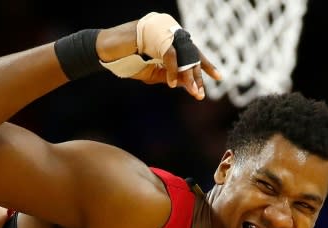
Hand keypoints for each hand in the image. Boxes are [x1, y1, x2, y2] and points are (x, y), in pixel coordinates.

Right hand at [99, 13, 220, 99]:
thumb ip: (167, 75)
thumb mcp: (151, 72)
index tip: (219, 77)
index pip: (194, 53)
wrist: (108, 47)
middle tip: (200, 94)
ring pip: (184, 56)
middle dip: (196, 77)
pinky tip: (172, 85)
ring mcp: (165, 32)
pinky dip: (172, 71)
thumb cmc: (127, 58)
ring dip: (188, 77)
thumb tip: (185, 83)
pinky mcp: (156, 35)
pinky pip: (170, 56)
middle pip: (191, 56)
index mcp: (172, 41)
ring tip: (192, 92)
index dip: (206, 65)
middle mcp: (172, 34)